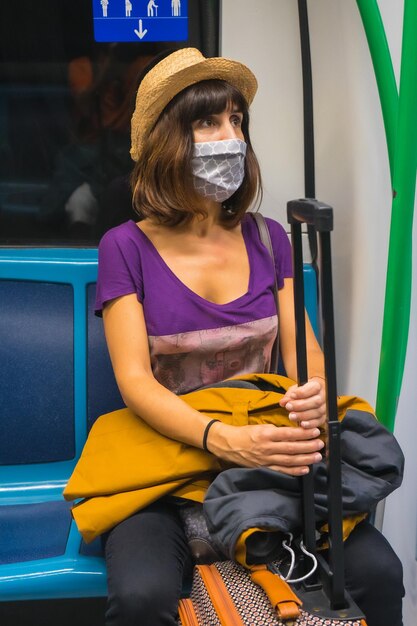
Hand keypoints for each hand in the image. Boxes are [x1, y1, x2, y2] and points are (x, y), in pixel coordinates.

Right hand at [207, 422, 324, 475]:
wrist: (228, 445)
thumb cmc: (246, 433)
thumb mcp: (260, 426)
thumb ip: (276, 430)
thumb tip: (295, 430)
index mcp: (266, 434)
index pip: (288, 434)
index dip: (303, 434)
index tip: (315, 431)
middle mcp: (267, 448)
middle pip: (291, 448)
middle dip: (308, 446)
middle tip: (320, 444)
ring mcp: (266, 459)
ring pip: (288, 460)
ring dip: (304, 459)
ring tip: (317, 456)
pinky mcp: (264, 467)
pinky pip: (281, 470)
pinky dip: (294, 471)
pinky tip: (305, 469)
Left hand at [279, 377, 325, 429]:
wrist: (312, 394)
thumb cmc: (303, 391)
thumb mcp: (295, 389)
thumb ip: (289, 395)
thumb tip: (283, 402)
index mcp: (318, 385)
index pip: (314, 388)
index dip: (303, 393)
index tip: (292, 395)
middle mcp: (323, 396)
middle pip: (316, 402)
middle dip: (301, 405)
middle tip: (289, 406)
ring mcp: (324, 407)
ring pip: (317, 412)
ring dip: (303, 415)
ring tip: (292, 416)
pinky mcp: (323, 417)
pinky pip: (319, 421)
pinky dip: (310, 424)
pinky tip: (302, 424)